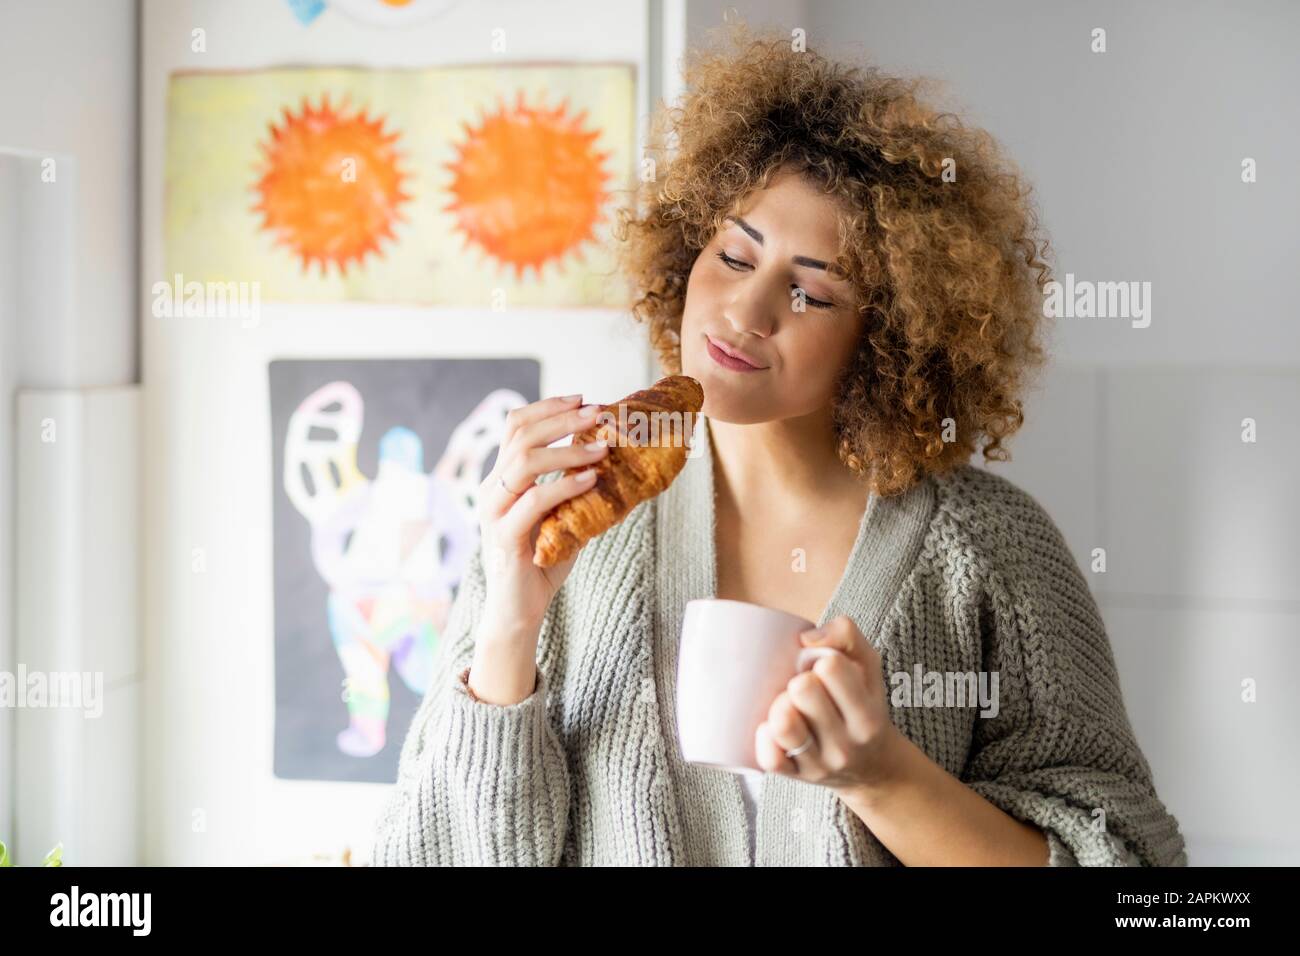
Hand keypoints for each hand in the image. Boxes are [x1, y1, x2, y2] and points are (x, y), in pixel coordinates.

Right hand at [477, 394, 609, 636]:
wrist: (519, 611)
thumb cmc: (542, 562)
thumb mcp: (561, 516)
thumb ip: (575, 487)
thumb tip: (613, 458)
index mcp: (501, 479)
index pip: (515, 426)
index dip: (548, 407)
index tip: (583, 399)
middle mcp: (491, 490)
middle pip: (519, 435)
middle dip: (561, 418)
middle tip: (597, 411)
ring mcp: (494, 513)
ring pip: (524, 462)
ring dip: (567, 448)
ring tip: (602, 447)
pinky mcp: (505, 537)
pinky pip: (534, 500)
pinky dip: (565, 484)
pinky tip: (592, 478)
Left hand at [754, 615, 901, 794]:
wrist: (873, 769)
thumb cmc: (862, 704)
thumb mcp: (868, 668)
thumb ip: (846, 635)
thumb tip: (805, 638)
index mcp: (867, 715)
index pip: (832, 669)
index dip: (822, 660)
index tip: (825, 670)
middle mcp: (846, 745)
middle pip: (803, 690)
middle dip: (799, 680)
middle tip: (805, 688)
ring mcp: (819, 765)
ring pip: (783, 725)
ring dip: (779, 706)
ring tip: (788, 706)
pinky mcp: (795, 777)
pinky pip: (769, 758)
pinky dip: (764, 738)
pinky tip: (772, 727)